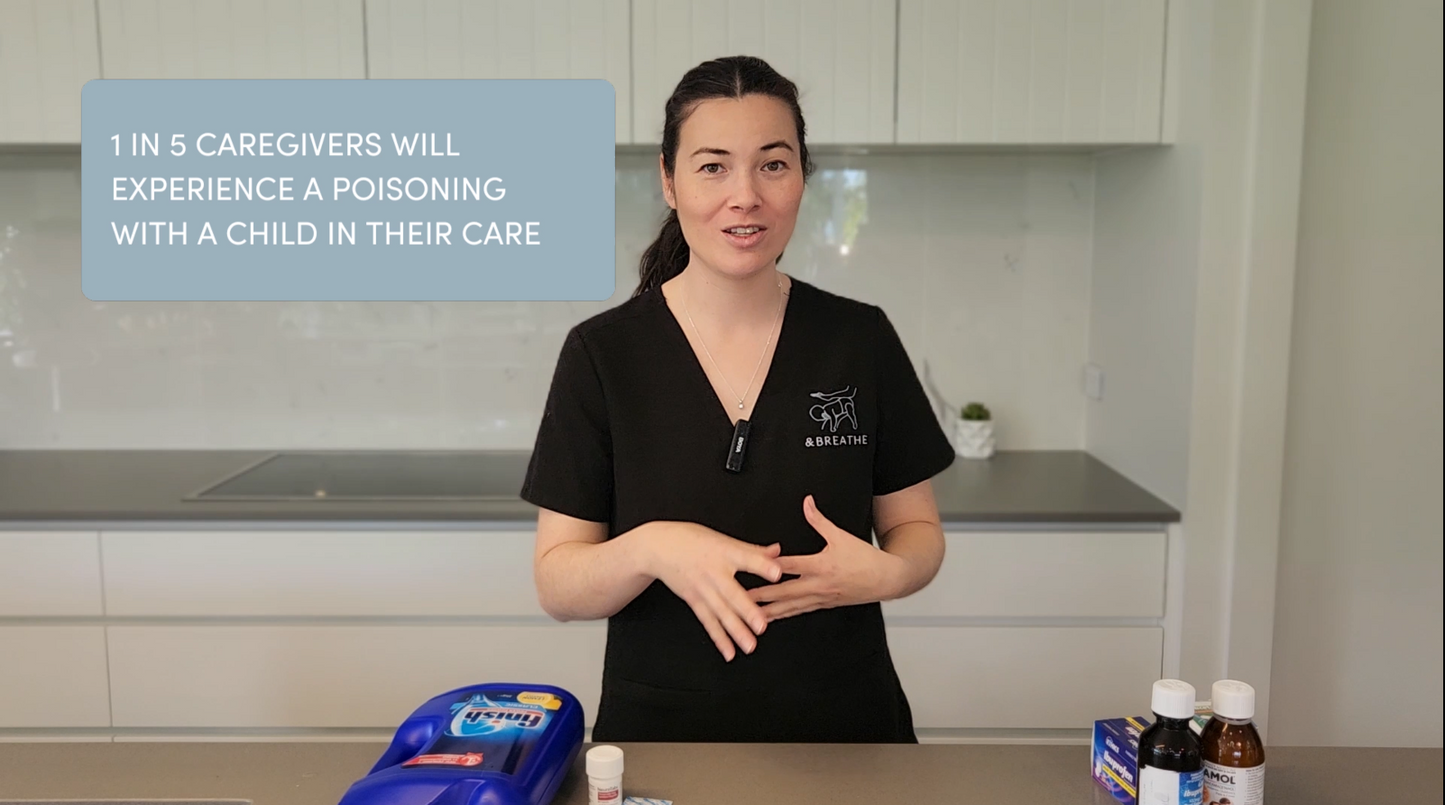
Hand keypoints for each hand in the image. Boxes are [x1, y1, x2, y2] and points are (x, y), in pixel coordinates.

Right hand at [638, 521, 783, 661]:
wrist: (657, 547)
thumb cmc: (691, 539)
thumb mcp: (722, 539)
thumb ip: (752, 550)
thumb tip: (777, 551)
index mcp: (725, 551)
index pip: (746, 558)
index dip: (762, 565)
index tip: (777, 572)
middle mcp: (714, 572)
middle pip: (732, 592)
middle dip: (747, 609)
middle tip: (762, 625)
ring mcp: (703, 588)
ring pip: (721, 612)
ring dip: (736, 631)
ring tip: (750, 646)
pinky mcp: (694, 600)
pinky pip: (707, 621)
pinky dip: (718, 638)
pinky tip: (729, 652)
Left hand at [748, 495, 906, 621]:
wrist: (886, 579)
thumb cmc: (865, 559)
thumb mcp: (841, 535)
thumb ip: (819, 520)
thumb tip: (807, 502)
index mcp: (821, 565)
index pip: (790, 566)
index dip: (770, 567)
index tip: (752, 568)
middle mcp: (818, 585)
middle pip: (783, 592)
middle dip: (760, 597)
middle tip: (739, 600)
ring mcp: (820, 598)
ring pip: (789, 607)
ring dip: (768, 611)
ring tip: (749, 615)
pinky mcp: (823, 605)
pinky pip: (799, 611)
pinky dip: (783, 615)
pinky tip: (772, 618)